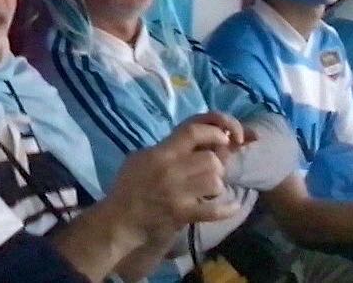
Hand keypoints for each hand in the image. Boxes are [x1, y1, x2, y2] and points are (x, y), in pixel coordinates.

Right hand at [106, 113, 245, 237]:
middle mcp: (170, 170)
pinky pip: (214, 210)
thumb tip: (198, 142)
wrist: (119, 220)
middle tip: (210, 173)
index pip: (193, 131)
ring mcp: (177, 193)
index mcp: (160, 153)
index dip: (214, 132)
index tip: (224, 138)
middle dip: (216, 166)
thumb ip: (166, 148)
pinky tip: (232, 206)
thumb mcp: (141, 158)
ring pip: (215, 182)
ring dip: (216, 186)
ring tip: (208, 190)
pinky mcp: (182, 214)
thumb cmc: (128, 187)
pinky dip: (226, 209)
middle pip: (211, 160)